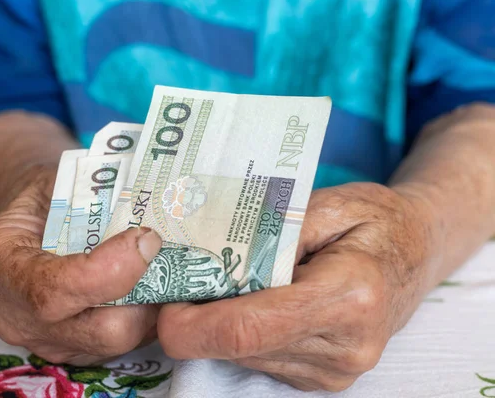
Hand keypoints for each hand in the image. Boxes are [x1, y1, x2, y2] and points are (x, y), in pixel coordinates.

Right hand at [0, 170, 162, 365]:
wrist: (27, 227)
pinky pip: (122, 346)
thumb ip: (91, 193)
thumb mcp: (54, 181)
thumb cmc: (41, 198)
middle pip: (101, 331)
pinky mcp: (73, 350)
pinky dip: (145, 316)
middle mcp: (15, 316)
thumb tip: (149, 199)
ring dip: (151, 306)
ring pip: (119, 343)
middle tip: (162, 254)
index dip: (112, 269)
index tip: (146, 237)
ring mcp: (45, 341)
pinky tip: (149, 284)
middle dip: (145, 294)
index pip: (54, 290)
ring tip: (161, 266)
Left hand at [157, 183, 436, 391]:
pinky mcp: (326, 377)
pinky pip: (261, 359)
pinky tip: (252, 301)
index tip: (164, 306)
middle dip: (198, 320)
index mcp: (349, 297)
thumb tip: (214, 260)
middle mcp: (345, 346)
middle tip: (182, 282)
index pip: (251, 328)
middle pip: (239, 348)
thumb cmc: (375, 219)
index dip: (196, 324)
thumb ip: (274, 231)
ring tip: (222, 285)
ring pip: (244, 357)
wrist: (417, 251)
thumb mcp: (327, 204)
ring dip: (219, 326)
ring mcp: (337, 370)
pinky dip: (242, 333)